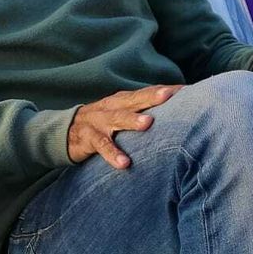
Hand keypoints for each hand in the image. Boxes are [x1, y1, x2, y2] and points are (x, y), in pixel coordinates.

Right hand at [67, 84, 181, 168]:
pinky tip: (125, 163)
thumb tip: (178, 116)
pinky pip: (102, 146)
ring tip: (148, 123)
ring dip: (132, 120)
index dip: (165, 90)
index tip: (188, 90)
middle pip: (134, 100)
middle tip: (169, 95)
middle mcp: (112, 106)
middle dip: (152, 96)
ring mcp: (99, 121)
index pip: (147, 93)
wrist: (65, 132)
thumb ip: (144, 113)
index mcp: (123, 100)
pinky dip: (113, 154)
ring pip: (117, 118)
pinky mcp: (88, 138)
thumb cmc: (103, 124)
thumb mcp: (122, 114)